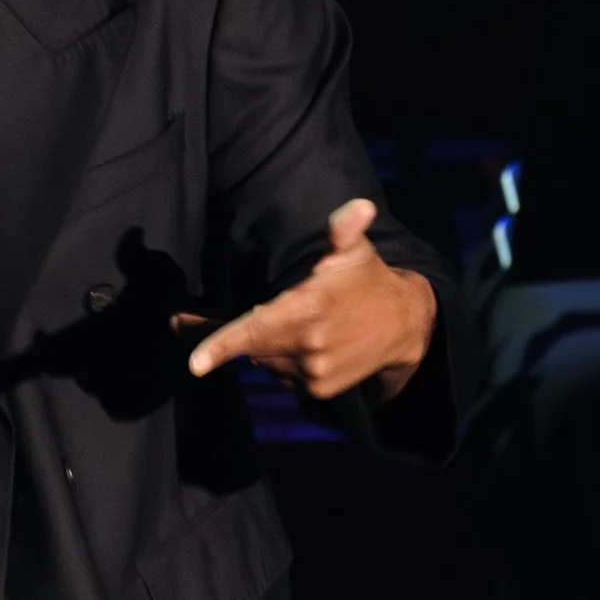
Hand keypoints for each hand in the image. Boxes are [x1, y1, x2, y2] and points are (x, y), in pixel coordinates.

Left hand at [175, 198, 437, 403]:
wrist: (404, 325)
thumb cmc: (368, 281)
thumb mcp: (356, 250)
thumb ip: (345, 230)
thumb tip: (358, 207)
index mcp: (308, 307)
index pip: (254, 329)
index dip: (221, 345)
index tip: (194, 364)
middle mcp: (308, 345)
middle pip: (251, 346)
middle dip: (243, 333)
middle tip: (251, 313)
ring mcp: (313, 372)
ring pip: (265, 363)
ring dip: (269, 346)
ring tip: (296, 325)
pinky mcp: (319, 391)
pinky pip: (283, 379)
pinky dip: (285, 364)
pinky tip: (306, 345)